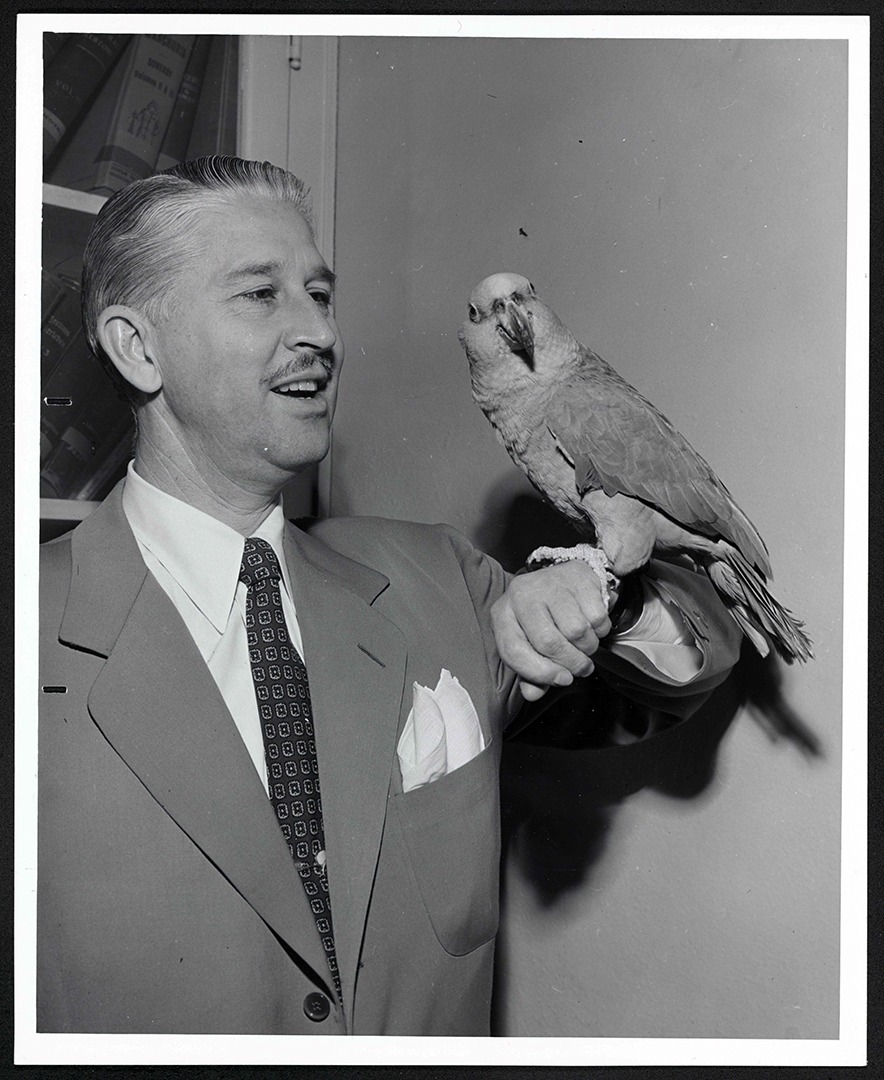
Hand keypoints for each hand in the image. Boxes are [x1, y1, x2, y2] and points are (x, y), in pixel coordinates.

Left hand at [491, 561, 612, 700]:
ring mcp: (550, 583)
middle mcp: (522, 594)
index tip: (562, 680)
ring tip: (584, 644)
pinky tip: (592, 626)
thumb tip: (533, 693)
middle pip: (549, 642)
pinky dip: (600, 630)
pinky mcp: (578, 577)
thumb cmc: (544, 618)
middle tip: (581, 668)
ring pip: (576, 631)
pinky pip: (596, 618)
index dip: (539, 673)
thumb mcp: (529, 643)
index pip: (514, 651)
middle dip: (570, 663)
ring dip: (588, 648)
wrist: (564, 579)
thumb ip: (529, 674)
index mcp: (502, 614)